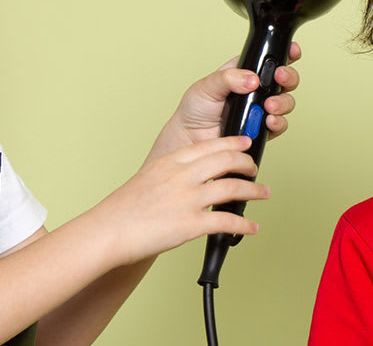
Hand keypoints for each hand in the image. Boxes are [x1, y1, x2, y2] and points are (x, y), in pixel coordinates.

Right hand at [81, 135, 269, 266]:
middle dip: (247, 163)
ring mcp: (189, 199)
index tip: (244, 145)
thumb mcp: (149, 178)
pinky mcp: (192, 224)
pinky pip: (228, 221)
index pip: (210, 145)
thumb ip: (172, 174)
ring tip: (263, 193)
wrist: (109, 230)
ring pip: (234, 188)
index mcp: (172, 161)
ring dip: (254, 191)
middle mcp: (183, 176)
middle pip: (227, 160)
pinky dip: (245, 224)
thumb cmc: (124, 209)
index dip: (233, 143)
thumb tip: (193, 177)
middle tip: (254, 169)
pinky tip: (252, 227)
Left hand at [151, 44, 300, 160]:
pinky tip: (268, 121)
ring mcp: (261, 110)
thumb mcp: (207, 85)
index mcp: (244, 73)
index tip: (292, 51)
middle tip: (279, 78)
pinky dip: (278, 122)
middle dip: (288, 76)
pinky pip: (279, 125)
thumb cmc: (195, 110)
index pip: (269, 59)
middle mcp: (257, 90)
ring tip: (269, 105)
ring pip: (286, 102)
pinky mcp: (262, 129)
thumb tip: (251, 79)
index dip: (285, 53)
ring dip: (283, 102)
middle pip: (284, 79)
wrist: (191, 138)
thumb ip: (229, 77)